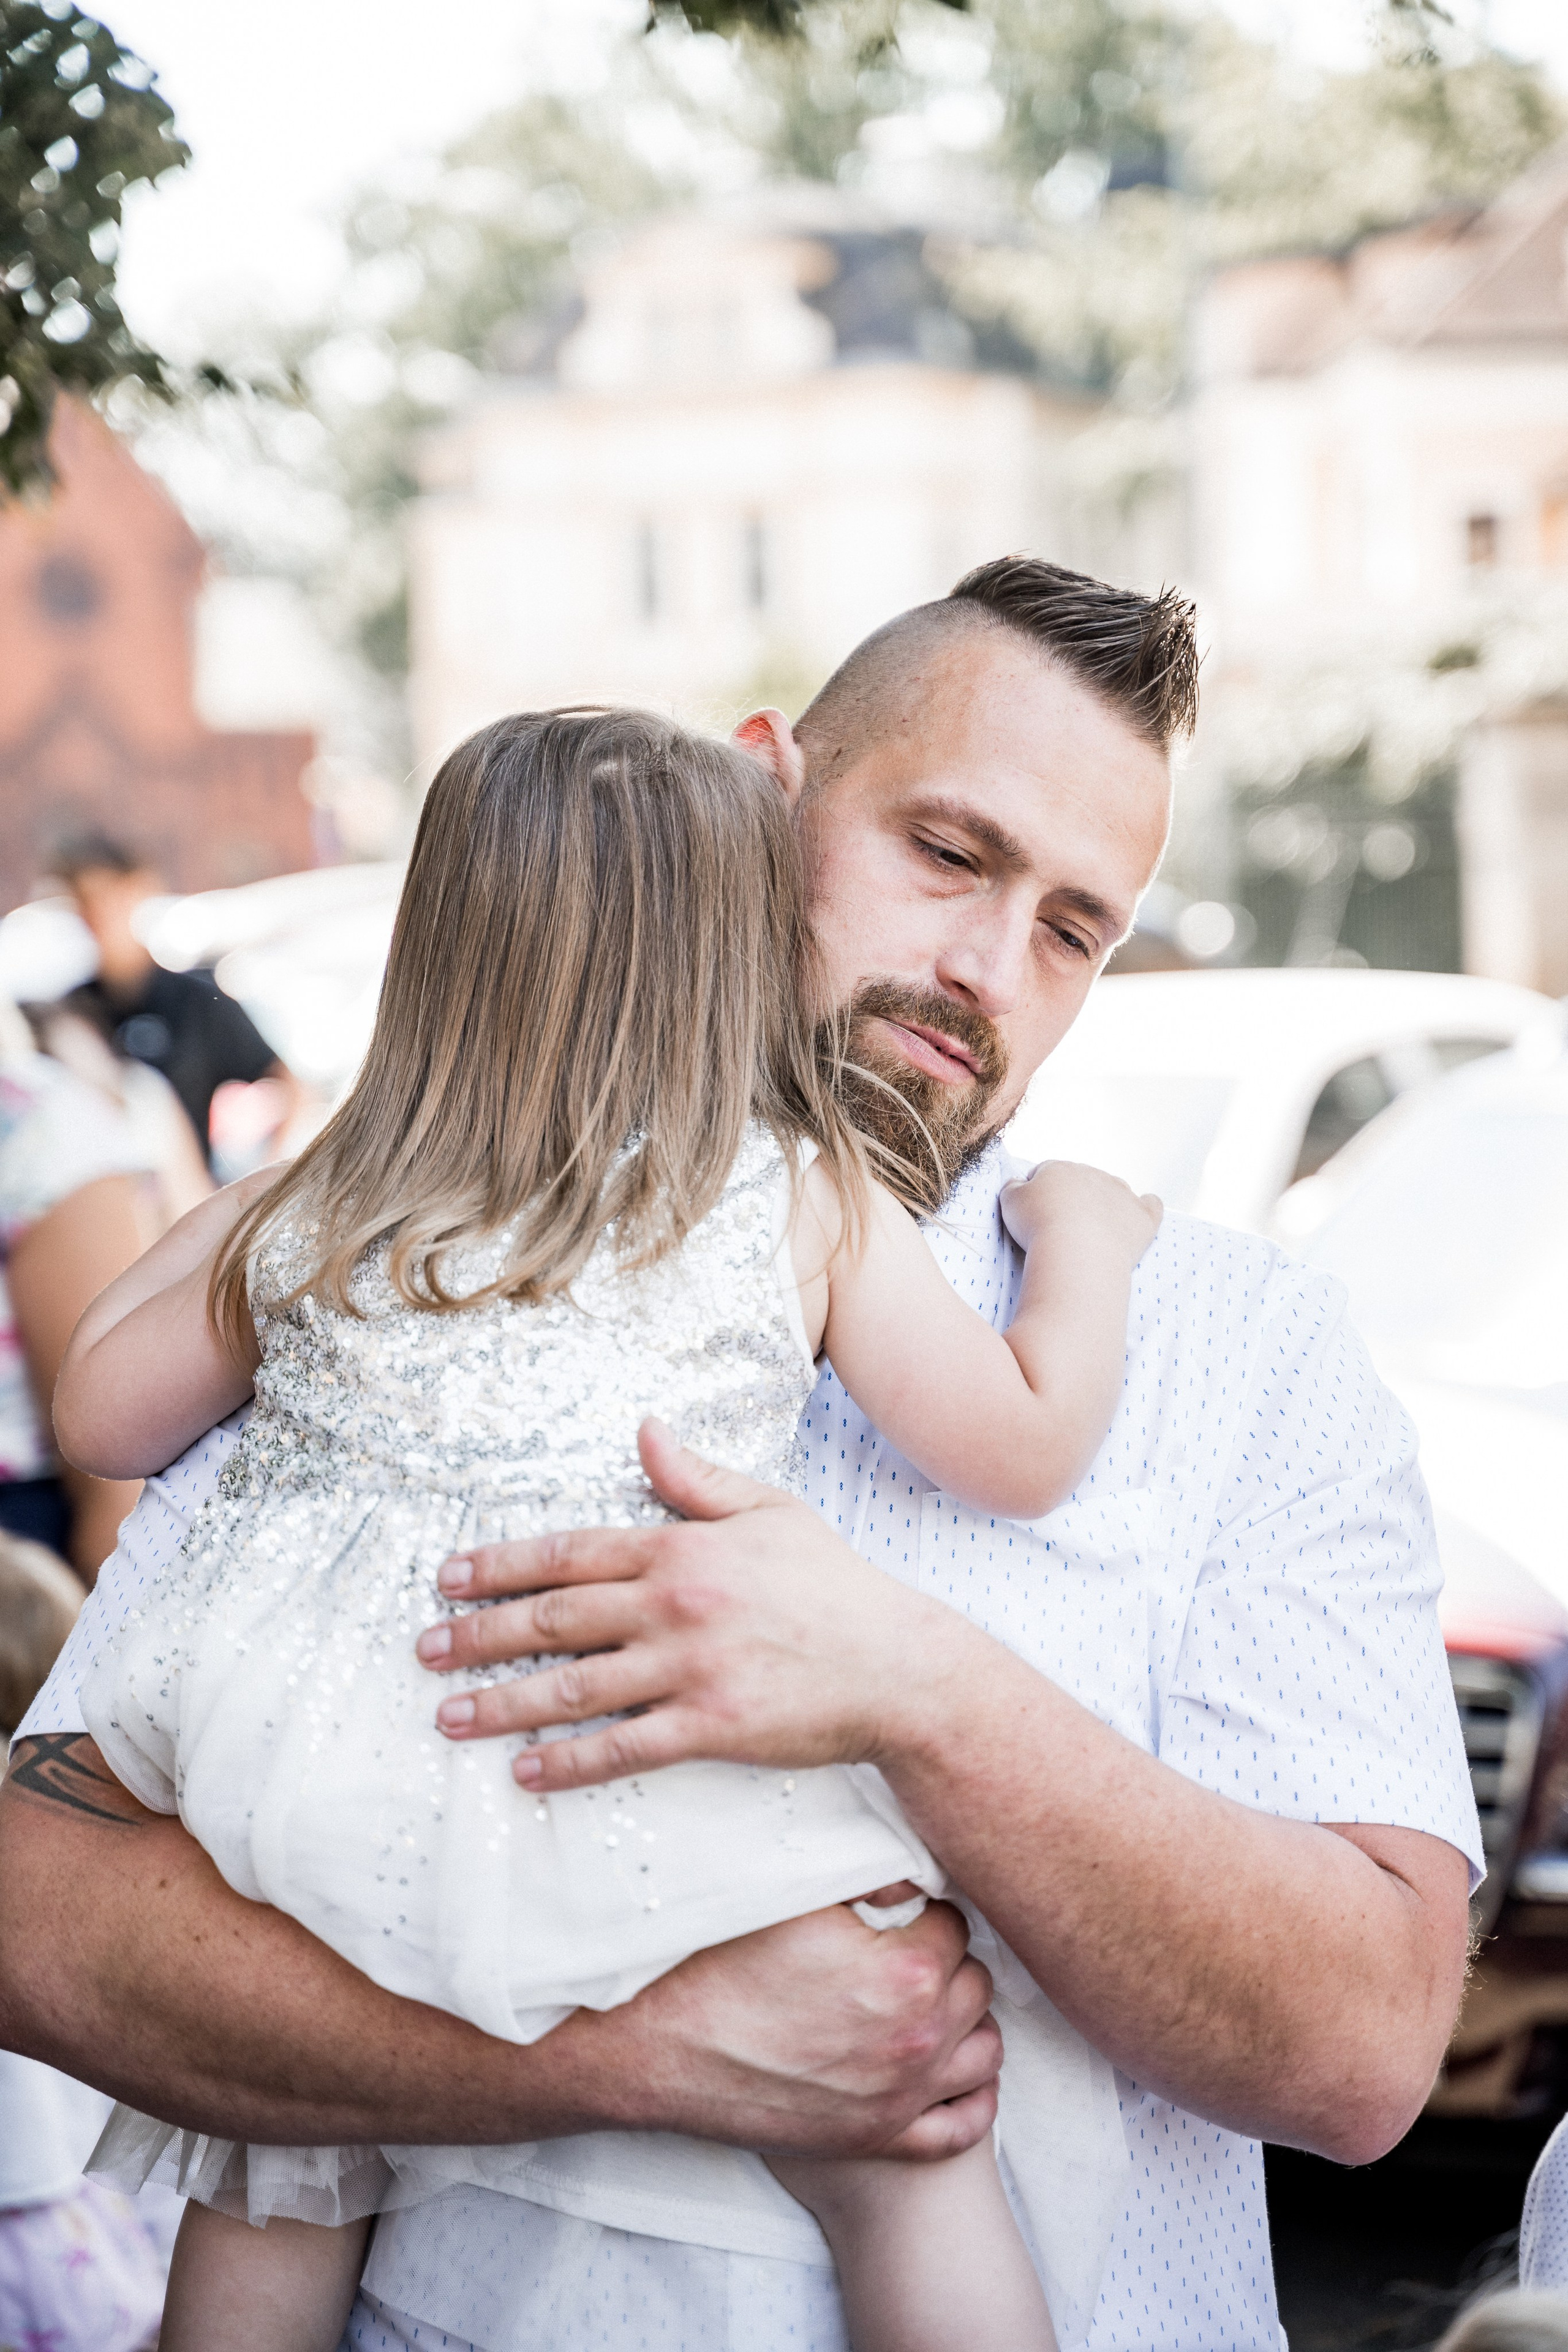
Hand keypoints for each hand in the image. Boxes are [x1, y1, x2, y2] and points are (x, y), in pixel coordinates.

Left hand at [416, 1418, 984, 1792]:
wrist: (899, 1664)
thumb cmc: (835, 1585)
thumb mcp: (770, 1509)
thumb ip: (697, 1478)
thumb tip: (644, 1431)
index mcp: (683, 1547)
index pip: (571, 1553)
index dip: (501, 1566)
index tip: (448, 1577)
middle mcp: (675, 1604)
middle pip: (555, 1619)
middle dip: (480, 1635)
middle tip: (425, 1649)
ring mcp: (690, 1669)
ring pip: (573, 1687)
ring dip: (502, 1704)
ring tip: (449, 1716)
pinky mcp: (710, 1727)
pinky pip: (622, 1747)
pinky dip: (568, 1762)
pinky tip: (527, 1772)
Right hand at [580, 1891, 1002, 2160]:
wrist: (658, 2045)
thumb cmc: (719, 1963)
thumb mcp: (795, 1894)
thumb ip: (869, 1879)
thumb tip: (916, 1877)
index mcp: (905, 1972)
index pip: (954, 1923)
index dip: (922, 1911)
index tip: (897, 1912)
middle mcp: (916, 2040)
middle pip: (974, 1983)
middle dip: (944, 1961)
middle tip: (903, 1950)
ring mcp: (901, 2097)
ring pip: (984, 2049)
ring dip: (962, 2020)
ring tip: (926, 2002)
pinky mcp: (878, 2138)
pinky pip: (963, 2127)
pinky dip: (969, 2095)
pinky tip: (948, 2067)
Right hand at [999, 1159, 1160, 1259]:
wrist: (1077, 1250)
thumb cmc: (1039, 1226)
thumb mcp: (1010, 1202)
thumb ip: (1012, 1187)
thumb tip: (1018, 1183)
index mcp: (1060, 1168)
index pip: (1047, 1172)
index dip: (1038, 1192)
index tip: (1034, 1213)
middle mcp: (1093, 1174)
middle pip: (1082, 1181)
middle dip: (1073, 1198)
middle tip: (1061, 1226)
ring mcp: (1121, 1194)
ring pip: (1115, 1190)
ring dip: (1106, 1202)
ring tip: (1094, 1227)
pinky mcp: (1142, 1217)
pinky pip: (1150, 1205)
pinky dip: (1147, 1207)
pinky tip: (1143, 1211)